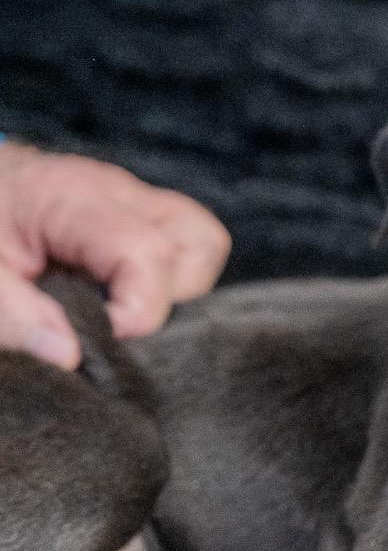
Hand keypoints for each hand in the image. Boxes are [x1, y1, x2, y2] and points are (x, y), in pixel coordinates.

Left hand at [0, 140, 230, 368]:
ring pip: (205, 242)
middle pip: (199, 243)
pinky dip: (175, 278)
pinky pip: (189, 243)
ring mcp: (137, 199)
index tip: (105, 337)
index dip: (140, 310)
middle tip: (116, 323)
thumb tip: (69, 357)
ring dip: (183, 288)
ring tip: (128, 309)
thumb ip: (14, 315)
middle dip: (173, 299)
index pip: (150, 253)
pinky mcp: (142, 212)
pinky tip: (130, 295)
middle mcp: (120, 192)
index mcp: (75, 200)